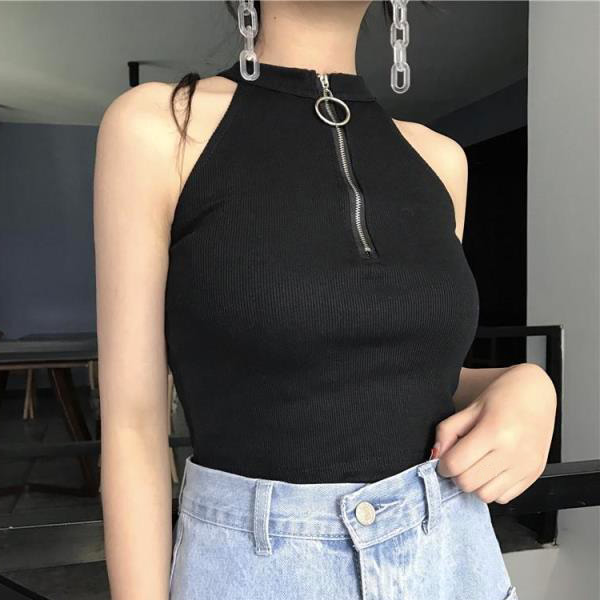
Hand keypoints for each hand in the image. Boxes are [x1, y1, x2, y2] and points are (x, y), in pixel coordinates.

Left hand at [434, 363, 556, 503]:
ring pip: (486, 496)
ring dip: (475, 484)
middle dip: (457, 475)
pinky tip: (491, 470)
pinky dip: (493, 488)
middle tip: (459, 461)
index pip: (456, 464)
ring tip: (476, 466)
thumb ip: (447, 431)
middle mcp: (512, 452)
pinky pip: (504, 497)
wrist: (537, 393)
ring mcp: (526, 466)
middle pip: (468, 484)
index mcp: (494, 431)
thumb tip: (437, 455)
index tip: (445, 459)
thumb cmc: (503, 396)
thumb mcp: (470, 407)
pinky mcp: (534, 475)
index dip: (443, 464)